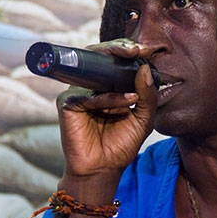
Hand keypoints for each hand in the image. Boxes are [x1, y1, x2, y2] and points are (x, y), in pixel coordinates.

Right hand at [55, 39, 157, 182]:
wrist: (104, 169)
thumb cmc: (121, 145)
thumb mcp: (144, 119)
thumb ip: (148, 95)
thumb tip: (145, 68)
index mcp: (109, 86)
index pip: (117, 61)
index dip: (130, 51)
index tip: (148, 49)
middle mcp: (92, 86)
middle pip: (101, 57)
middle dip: (119, 48)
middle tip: (137, 49)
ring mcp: (79, 93)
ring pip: (93, 70)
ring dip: (114, 64)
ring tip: (134, 61)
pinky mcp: (68, 104)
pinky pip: (89, 95)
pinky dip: (109, 98)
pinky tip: (127, 100)